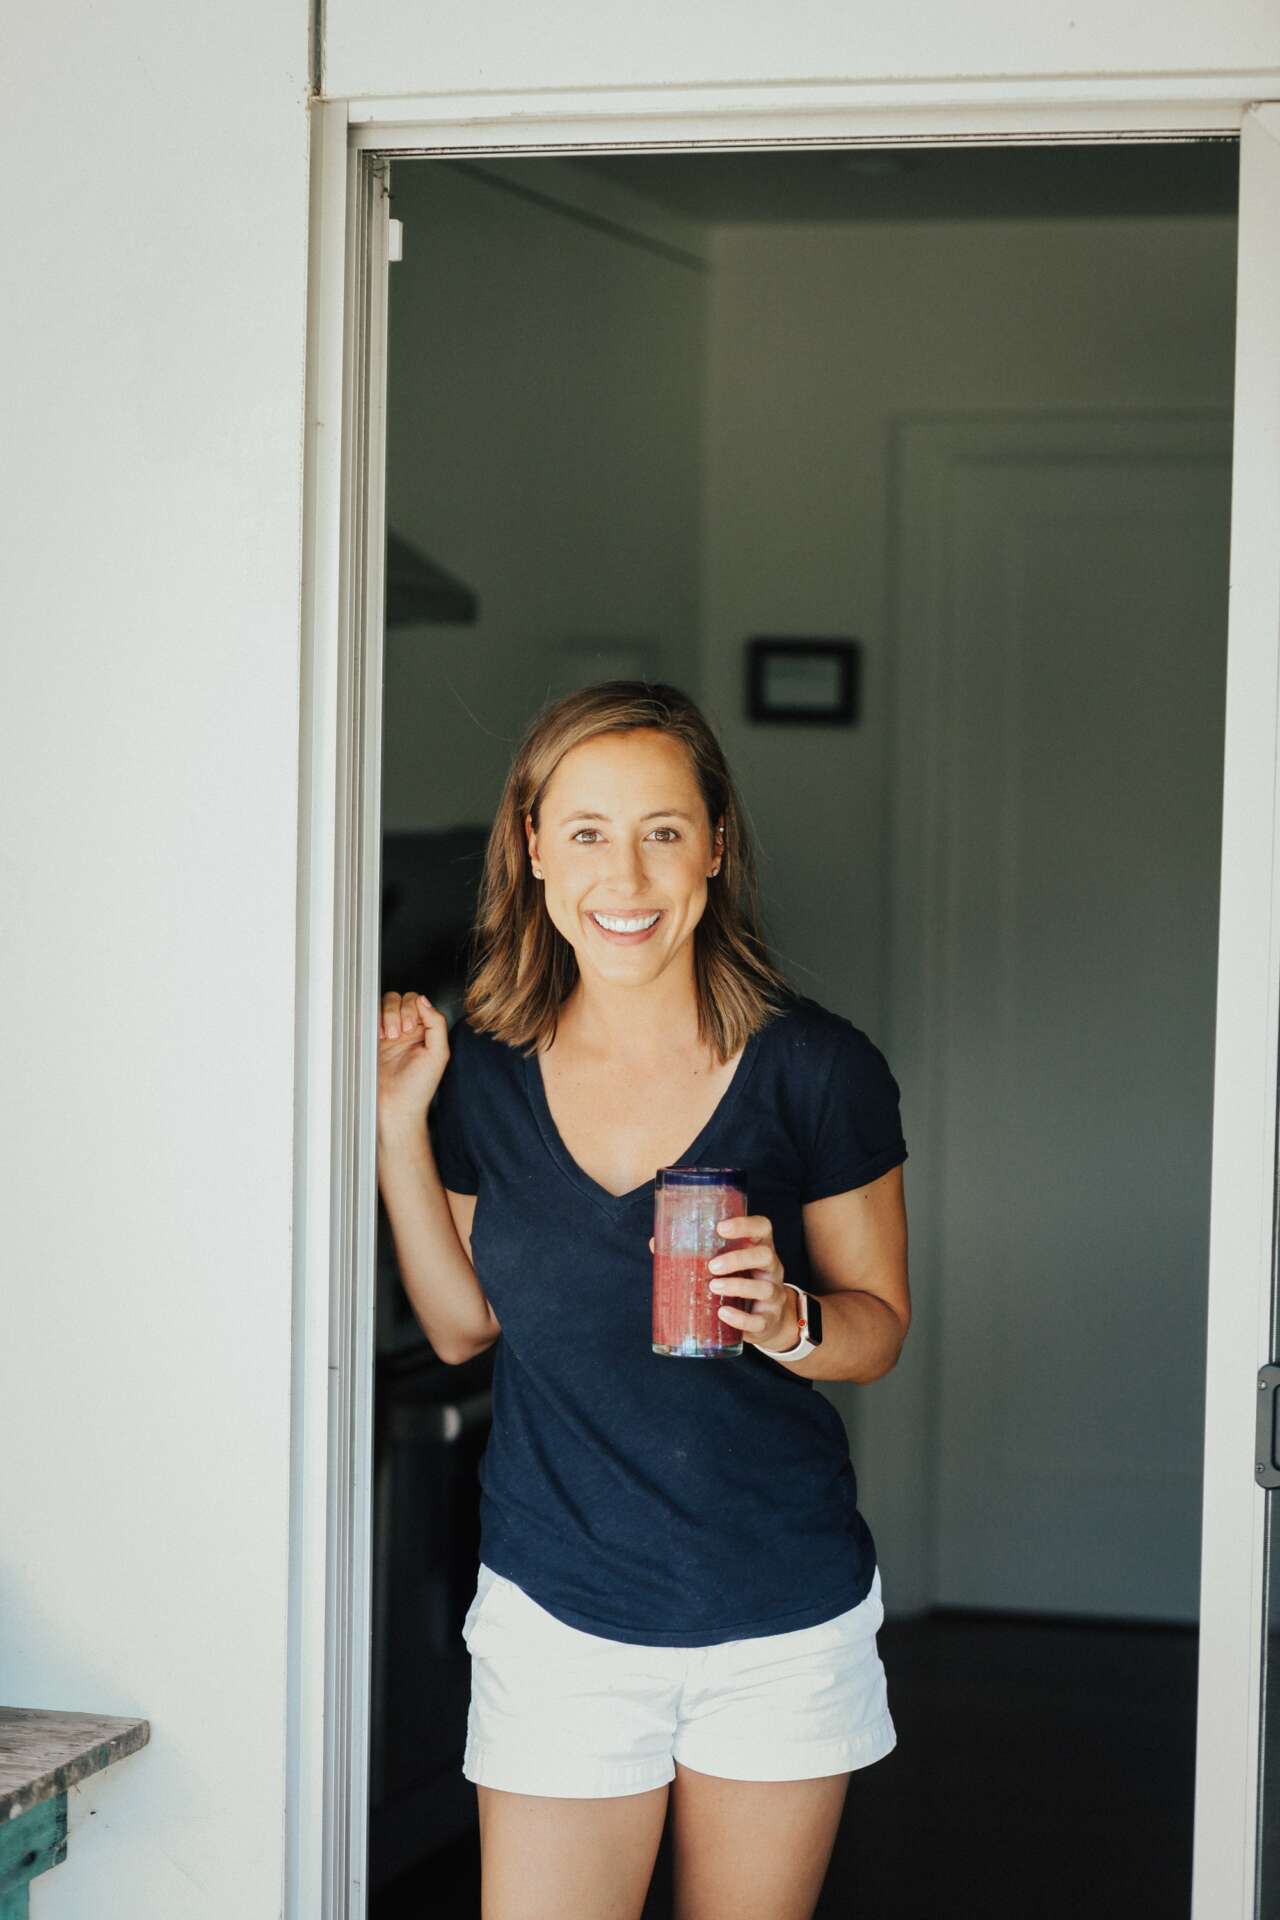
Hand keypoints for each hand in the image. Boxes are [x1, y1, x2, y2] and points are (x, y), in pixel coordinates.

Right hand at [377, 990, 449, 1144]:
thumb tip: (424, 1000)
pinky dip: (373, 1020)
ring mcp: (388, 1034)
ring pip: (385, 1005)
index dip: (415, 1009)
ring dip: (387, 1016)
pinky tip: (378, 1037)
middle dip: (399, 1012)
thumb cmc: (418, 1088)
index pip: (419, 1002)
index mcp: (425, 1031)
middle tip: (400, 1034)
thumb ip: (436, 1024)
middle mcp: (407, 1030)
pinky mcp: (372, 1041)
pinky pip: (370, 1018)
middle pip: (401, 999)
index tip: (412, 1028)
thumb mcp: (438, 1054)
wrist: (396, 1107)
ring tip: (389, 1037)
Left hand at [647, 1213, 797, 1351]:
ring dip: (738, 1287)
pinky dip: (740, 1318)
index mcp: (759, 1249)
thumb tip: (656, 1243)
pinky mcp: (768, 1320)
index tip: (721, 1227)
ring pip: (765, 1288)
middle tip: (712, 1265)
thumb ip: (696, 1254)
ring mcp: (774, 1295)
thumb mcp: (726, 1265)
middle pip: (766, 1255)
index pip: (763, 1228)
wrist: (765, 1320)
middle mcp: (772, 1269)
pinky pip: (759, 1320)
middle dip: (739, 1258)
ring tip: (712, 1287)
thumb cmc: (739, 1282)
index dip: (745, 1224)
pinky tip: (722, 1313)